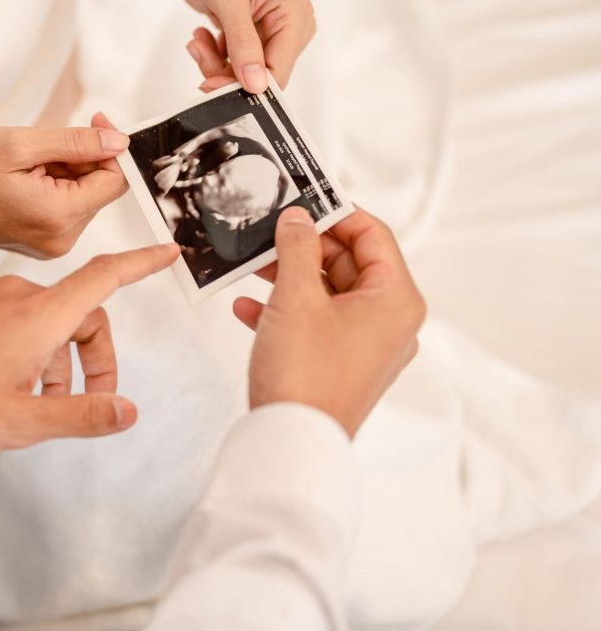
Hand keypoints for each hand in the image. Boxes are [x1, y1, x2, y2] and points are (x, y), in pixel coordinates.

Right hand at [0, 114, 129, 258]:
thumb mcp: (21, 144)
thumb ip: (77, 143)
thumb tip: (119, 142)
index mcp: (58, 217)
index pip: (114, 181)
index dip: (110, 147)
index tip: (94, 120)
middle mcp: (60, 240)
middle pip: (100, 190)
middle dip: (83, 160)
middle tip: (43, 145)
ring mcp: (51, 246)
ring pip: (84, 198)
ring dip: (68, 173)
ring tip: (28, 165)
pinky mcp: (42, 243)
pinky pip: (67, 209)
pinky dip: (56, 187)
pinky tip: (26, 180)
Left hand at [0, 244, 179, 452]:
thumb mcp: (21, 422)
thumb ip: (81, 414)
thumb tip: (128, 411)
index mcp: (40, 315)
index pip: (105, 277)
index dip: (141, 264)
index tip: (167, 252)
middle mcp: (16, 294)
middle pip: (78, 311)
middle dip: (91, 356)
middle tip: (81, 402)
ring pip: (41, 318)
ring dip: (52, 356)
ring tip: (31, 400)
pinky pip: (7, 315)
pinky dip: (21, 345)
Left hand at [164, 0, 315, 91]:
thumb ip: (242, 42)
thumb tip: (256, 83)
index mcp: (295, 15)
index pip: (278, 71)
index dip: (246, 85)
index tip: (212, 83)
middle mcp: (290, 29)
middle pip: (261, 77)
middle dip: (226, 73)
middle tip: (200, 53)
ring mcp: (273, 36)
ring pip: (245, 76)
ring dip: (215, 64)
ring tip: (199, 42)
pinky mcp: (255, 42)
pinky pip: (236, 67)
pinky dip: (215, 58)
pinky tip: (204, 37)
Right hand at [234, 206, 425, 436]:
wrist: (292, 444)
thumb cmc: (305, 374)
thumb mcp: (296, 297)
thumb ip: (297, 248)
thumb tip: (298, 219)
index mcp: (396, 300)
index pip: (374, 235)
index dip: (337, 212)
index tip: (303, 199)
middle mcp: (390, 323)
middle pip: (351, 263)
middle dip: (306, 247)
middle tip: (270, 231)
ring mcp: (367, 347)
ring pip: (329, 294)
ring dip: (290, 277)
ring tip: (252, 265)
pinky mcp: (341, 365)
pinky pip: (317, 324)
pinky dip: (286, 312)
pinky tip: (247, 308)